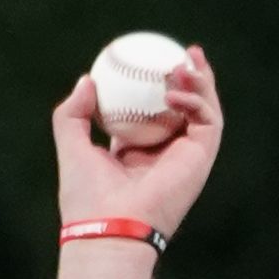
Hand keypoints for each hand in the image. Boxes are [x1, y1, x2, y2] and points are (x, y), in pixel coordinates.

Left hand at [51, 47, 223, 278]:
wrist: (108, 226)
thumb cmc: (86, 195)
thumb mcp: (71, 145)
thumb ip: (73, 113)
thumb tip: (87, 80)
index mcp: (137, 152)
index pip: (153, 110)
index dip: (156, 83)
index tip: (150, 57)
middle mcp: (166, 154)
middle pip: (186, 106)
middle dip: (192, 76)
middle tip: (183, 51)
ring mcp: (186, 156)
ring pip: (204, 109)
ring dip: (200, 82)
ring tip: (184, 61)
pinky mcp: (201, 160)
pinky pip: (207, 120)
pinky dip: (196, 100)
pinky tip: (175, 90)